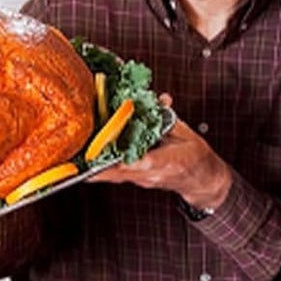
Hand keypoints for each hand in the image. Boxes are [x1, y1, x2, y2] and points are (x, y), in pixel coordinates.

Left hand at [90, 106, 232, 212]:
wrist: (204, 181)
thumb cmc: (197, 159)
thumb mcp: (187, 134)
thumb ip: (169, 118)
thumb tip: (159, 99)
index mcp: (168, 162)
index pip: (142, 162)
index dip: (121, 159)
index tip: (106, 156)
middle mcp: (152, 174)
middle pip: (120, 173)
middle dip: (98, 167)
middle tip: (78, 160)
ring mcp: (143, 180)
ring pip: (115, 175)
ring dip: (96, 168)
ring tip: (77, 160)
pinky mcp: (138, 180)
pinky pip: (117, 175)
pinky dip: (103, 168)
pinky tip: (90, 161)